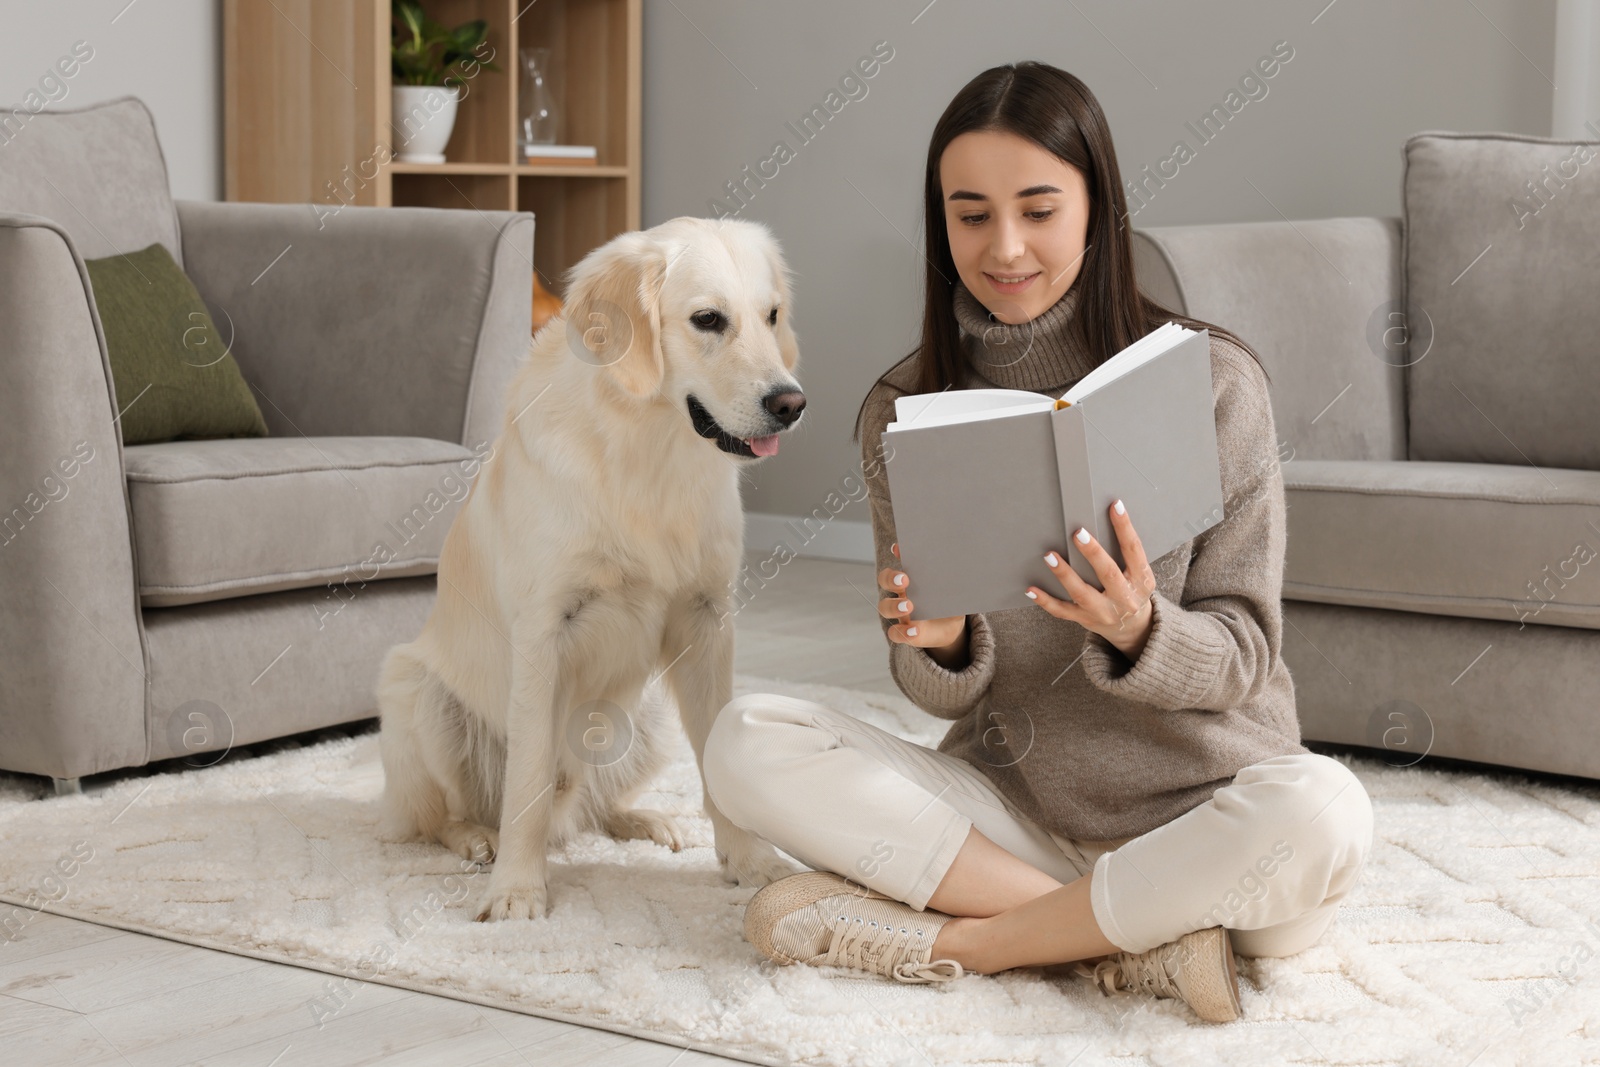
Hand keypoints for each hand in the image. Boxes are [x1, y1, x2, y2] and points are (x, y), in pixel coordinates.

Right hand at [878, 542, 969, 667]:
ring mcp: (901, 612)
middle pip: (885, 580)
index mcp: (913, 577)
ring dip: (894, 606)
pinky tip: (914, 631)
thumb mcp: (958, 589)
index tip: (899, 548)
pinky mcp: (905, 633)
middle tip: (904, 579)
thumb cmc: (952, 602)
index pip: (902, 560)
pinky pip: (896, 633)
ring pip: (885, 607)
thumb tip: (972, 566)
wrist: (953, 628)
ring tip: (909, 606)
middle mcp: (902, 592)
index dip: (898, 553)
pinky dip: (902, 632)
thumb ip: (960, 580)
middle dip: (891, 578)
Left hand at [1027, 498, 1156, 660]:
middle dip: (1092, 552)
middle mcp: (1124, 598)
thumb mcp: (1139, 574)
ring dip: (1064, 574)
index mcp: (1142, 580)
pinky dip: (1045, 601)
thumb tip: (1104, 516)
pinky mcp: (1085, 620)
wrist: (1133, 628)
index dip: (1125, 528)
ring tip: (1049, 555)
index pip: (1134, 550)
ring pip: (1081, 593)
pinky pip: (1062, 611)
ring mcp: (1103, 611)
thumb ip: (1126, 553)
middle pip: (1108, 573)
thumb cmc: (1133, 591)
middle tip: (1078, 532)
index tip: (1115, 506)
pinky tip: (1031, 589)